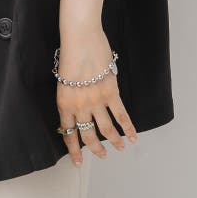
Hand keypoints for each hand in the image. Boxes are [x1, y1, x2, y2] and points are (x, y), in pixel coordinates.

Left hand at [56, 26, 137, 165]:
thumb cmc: (70, 51)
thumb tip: (82, 105)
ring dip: (114, 141)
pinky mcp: (110, 92)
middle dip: (96, 149)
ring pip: (106, 129)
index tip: (78, 160)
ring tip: (119, 148)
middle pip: (88, 134)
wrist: (80, 37)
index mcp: (64, 102)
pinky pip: (121, 115)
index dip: (73, 148)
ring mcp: (96, 100)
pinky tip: (132, 136)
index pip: (68, 131)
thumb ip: (71, 94)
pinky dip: (128, 127)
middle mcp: (79, 105)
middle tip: (102, 156)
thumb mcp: (64, 77)